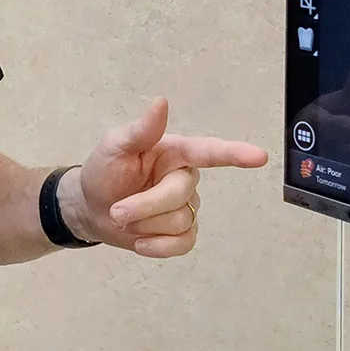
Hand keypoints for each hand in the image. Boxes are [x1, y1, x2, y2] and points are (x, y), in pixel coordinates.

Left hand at [65, 97, 267, 257]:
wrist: (91, 207)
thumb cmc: (105, 171)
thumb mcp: (114, 146)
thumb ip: (140, 130)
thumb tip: (160, 103)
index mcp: (174, 152)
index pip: (209, 152)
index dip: (235, 154)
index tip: (259, 157)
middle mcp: (185, 178)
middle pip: (180, 196)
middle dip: (144, 206)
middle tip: (117, 210)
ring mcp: (185, 206)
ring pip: (179, 222)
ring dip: (144, 225)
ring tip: (125, 218)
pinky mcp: (181, 232)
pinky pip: (183, 244)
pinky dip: (158, 247)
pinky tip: (140, 241)